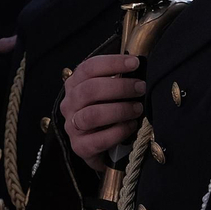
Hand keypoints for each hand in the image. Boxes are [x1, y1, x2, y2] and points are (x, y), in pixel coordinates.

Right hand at [60, 53, 144, 171]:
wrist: (97, 146)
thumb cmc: (106, 112)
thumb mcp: (108, 93)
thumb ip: (117, 79)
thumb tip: (138, 66)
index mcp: (75, 85)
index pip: (88, 68)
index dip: (112, 63)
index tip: (135, 63)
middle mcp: (70, 103)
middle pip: (89, 90)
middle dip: (119, 87)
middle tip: (140, 88)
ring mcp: (72, 126)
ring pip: (92, 115)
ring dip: (119, 110)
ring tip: (137, 109)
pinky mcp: (80, 147)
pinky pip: (98, 140)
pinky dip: (118, 132)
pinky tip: (131, 126)